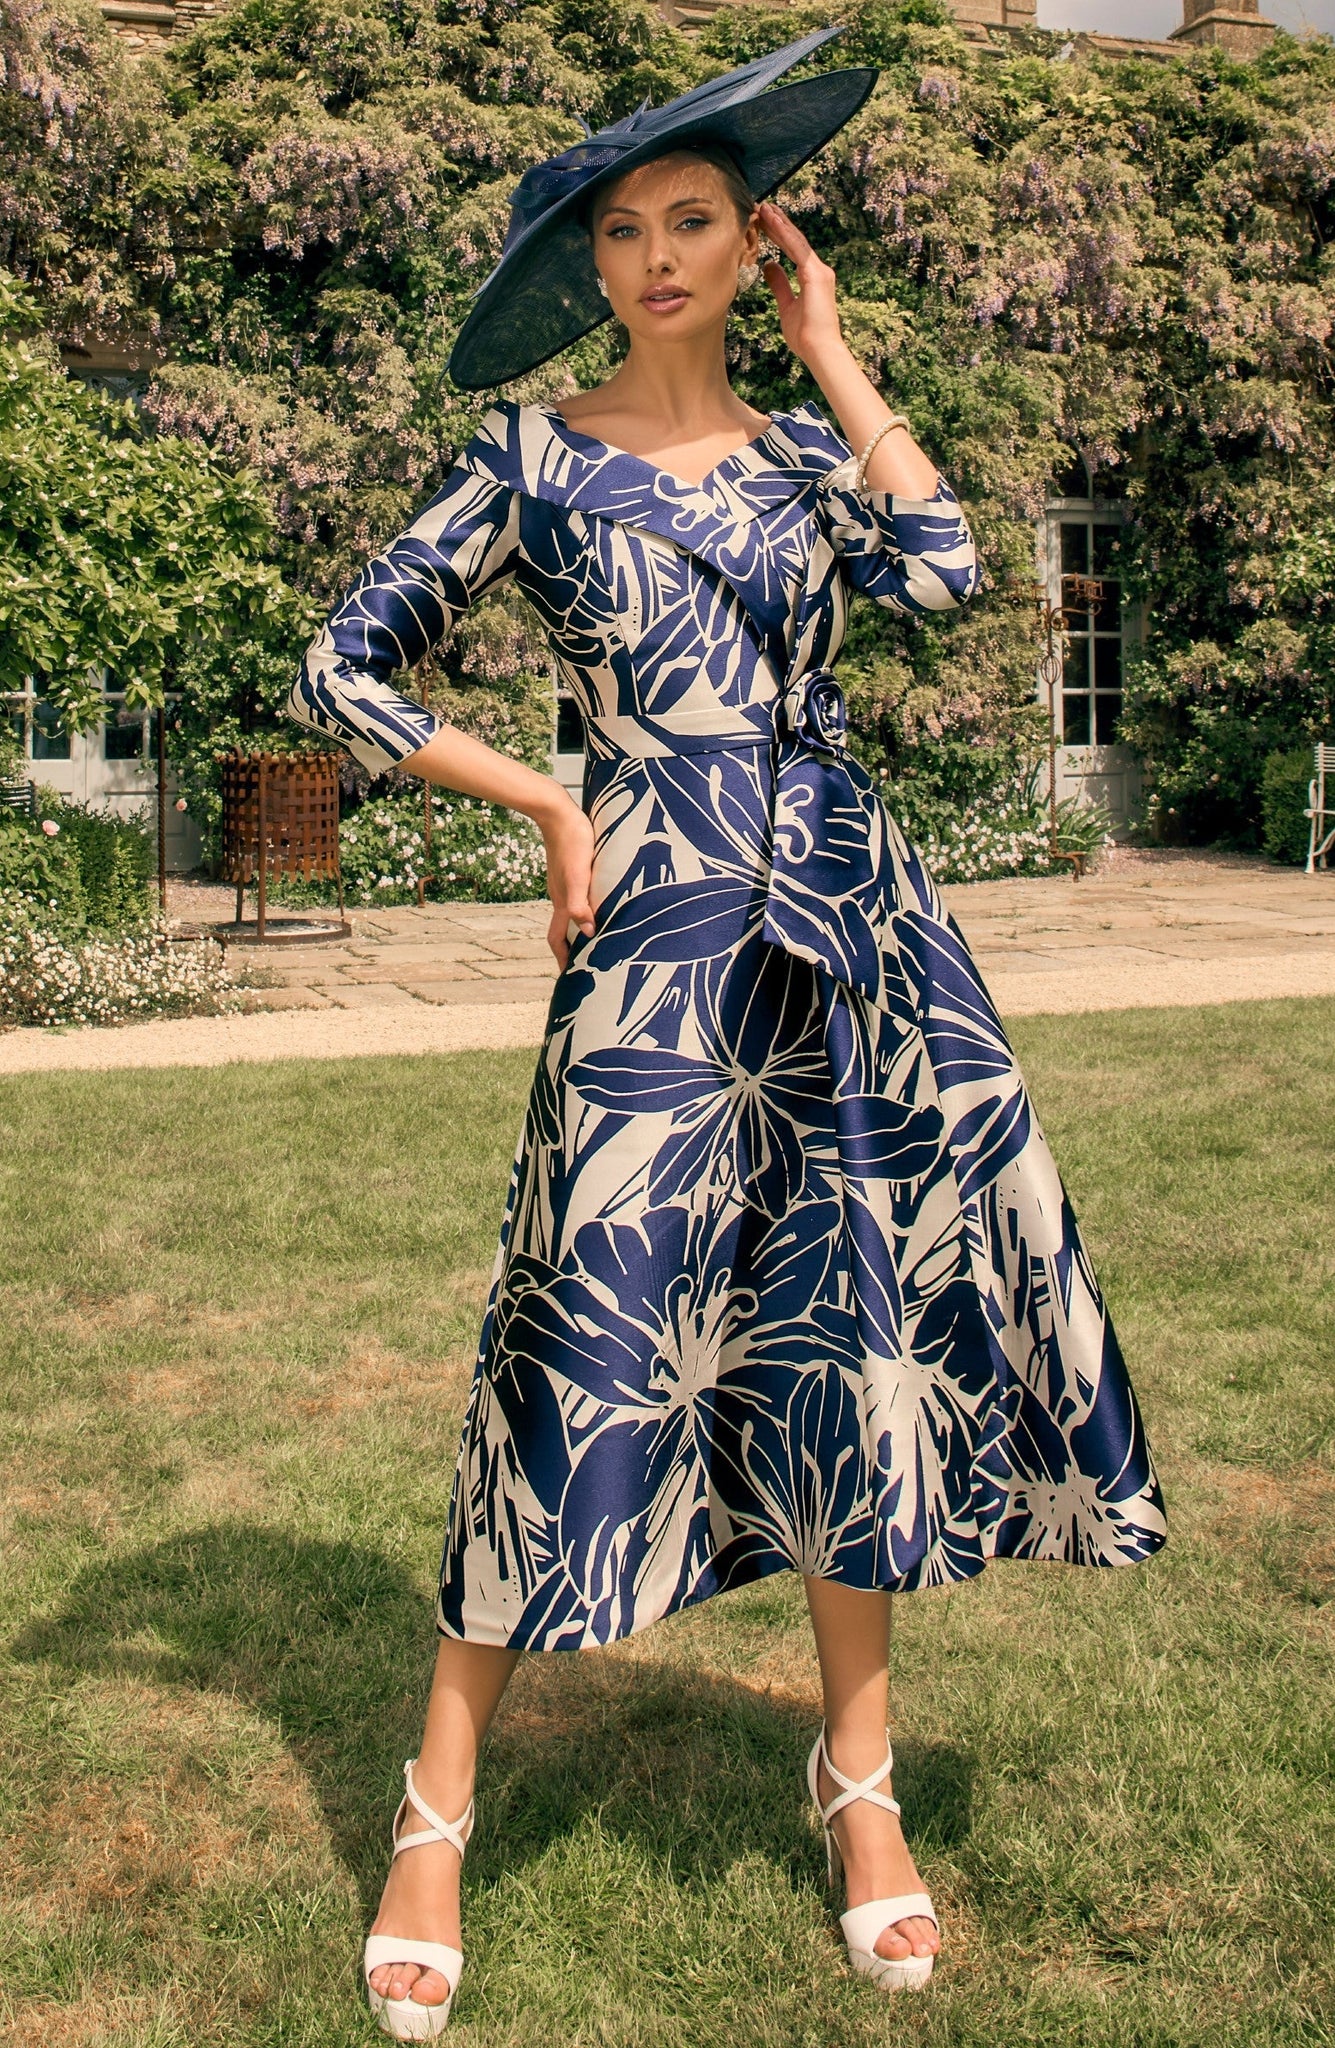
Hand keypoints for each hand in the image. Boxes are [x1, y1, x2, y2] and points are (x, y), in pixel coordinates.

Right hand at [540, 796, 596, 968]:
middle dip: (570, 951)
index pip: (557, 939)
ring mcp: (563, 884)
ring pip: (569, 915)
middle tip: (585, 966)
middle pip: (561, 931)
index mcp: (562, 902)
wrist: (557, 813)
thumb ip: (580, 904)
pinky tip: (596, 906)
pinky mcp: (569, 872)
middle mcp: (560, 896)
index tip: (569, 978)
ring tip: (594, 941)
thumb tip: (586, 932)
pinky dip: (583, 911)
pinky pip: (575, 899)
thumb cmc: (573, 842)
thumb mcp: (580, 875)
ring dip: (577, 931)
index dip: (563, 960)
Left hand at [757, 201, 846, 371]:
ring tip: (764, 208)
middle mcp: (818, 270)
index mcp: (812, 277)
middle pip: (795, 241)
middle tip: (762, 207)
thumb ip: (779, 284)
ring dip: (779, 223)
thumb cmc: (805, 335)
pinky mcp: (816, 274)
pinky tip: (773, 221)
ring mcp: (819, 271)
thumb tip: (769, 265)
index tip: (764, 222)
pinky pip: (797, 249)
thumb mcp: (786, 305)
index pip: (792, 250)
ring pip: (796, 240)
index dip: (778, 234)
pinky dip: (785, 234)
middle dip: (778, 223)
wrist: (819, 349)